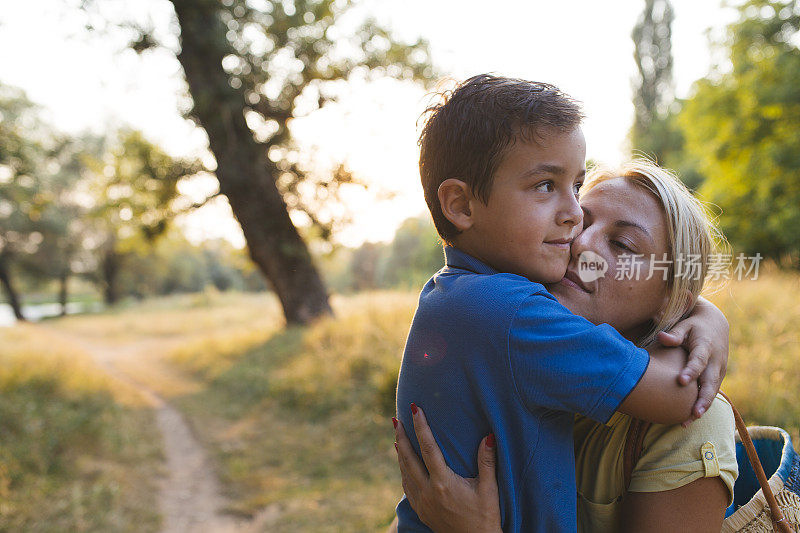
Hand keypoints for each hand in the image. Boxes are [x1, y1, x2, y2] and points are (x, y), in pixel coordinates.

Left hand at [393, 405, 501, 532]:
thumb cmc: (484, 517)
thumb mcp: (489, 489)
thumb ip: (487, 461)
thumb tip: (489, 436)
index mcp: (443, 483)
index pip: (428, 447)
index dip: (421, 426)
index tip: (415, 409)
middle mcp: (428, 491)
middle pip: (408, 458)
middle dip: (401, 436)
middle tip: (395, 419)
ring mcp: (422, 502)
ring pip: (404, 472)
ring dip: (400, 452)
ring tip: (397, 436)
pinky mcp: (421, 510)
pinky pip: (406, 486)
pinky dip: (403, 470)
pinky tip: (403, 463)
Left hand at [657, 296, 728, 424]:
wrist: (716, 324)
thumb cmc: (693, 326)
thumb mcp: (684, 325)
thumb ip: (674, 334)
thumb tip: (662, 338)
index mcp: (706, 346)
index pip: (699, 360)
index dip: (692, 371)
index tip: (682, 381)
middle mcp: (715, 361)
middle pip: (710, 382)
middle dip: (703, 399)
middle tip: (694, 413)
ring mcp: (719, 370)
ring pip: (712, 391)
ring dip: (702, 407)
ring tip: (689, 421)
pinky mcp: (718, 376)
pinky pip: (711, 392)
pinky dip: (703, 405)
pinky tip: (690, 418)